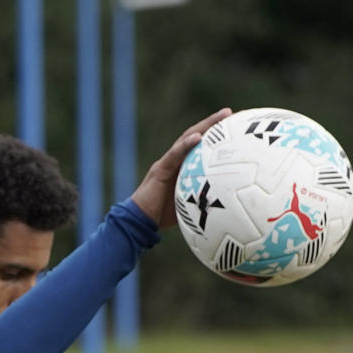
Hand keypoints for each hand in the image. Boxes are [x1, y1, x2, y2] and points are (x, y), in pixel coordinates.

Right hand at [130, 108, 231, 226]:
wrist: (139, 221)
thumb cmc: (162, 216)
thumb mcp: (189, 206)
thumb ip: (203, 199)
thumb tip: (226, 205)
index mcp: (181, 167)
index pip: (198, 145)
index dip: (214, 135)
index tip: (232, 126)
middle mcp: (174, 161)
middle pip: (194, 135)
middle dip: (212, 123)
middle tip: (229, 112)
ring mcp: (166, 163)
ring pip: (186, 139)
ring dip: (204, 126)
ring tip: (221, 116)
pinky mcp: (159, 170)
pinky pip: (174, 155)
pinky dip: (186, 145)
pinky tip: (198, 137)